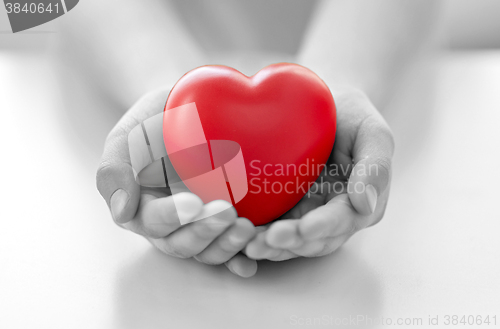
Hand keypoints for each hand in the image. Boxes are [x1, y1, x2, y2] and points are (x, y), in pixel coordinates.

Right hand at [96, 88, 257, 277]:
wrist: (196, 106)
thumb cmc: (157, 121)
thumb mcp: (128, 137)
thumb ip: (115, 169)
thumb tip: (123, 212)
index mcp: (144, 206)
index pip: (154, 221)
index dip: (172, 216)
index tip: (193, 203)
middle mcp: (173, 223)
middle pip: (183, 242)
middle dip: (204, 231)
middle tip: (227, 213)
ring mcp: (201, 224)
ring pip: (209, 249)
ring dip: (227, 245)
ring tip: (246, 228)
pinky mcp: (227, 223)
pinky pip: (234, 248)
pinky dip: (242, 257)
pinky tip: (251, 259)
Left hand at [244, 87, 394, 260]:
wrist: (316, 103)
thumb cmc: (349, 116)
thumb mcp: (371, 131)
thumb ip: (376, 166)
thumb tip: (365, 205)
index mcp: (357, 203)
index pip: (342, 221)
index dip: (324, 227)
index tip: (305, 227)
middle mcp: (330, 215)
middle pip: (313, 240)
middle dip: (290, 243)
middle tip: (265, 241)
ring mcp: (303, 213)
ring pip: (289, 241)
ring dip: (270, 247)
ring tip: (248, 245)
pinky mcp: (279, 208)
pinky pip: (267, 226)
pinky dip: (254, 235)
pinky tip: (237, 236)